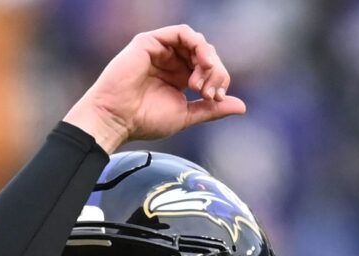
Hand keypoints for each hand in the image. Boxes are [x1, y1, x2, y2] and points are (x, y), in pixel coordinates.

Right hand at [63, 25, 246, 152]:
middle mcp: (170, 61)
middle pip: (206, 54)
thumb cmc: (144, 120)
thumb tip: (242, 107)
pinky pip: (182, 32)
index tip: (213, 99)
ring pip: (197, 42)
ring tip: (202, 81)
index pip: (209, 68)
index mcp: (178, 77)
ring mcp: (161, 50)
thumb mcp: (186, 115)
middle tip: (208, 92)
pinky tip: (200, 63)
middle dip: (215, 71)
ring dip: (208, 59)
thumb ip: (211, 109)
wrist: (116, 119)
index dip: (218, 80)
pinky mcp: (151, 42)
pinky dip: (197, 45)